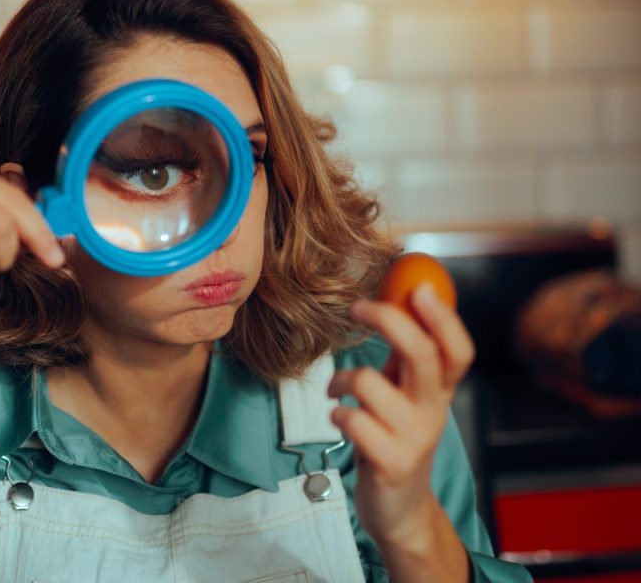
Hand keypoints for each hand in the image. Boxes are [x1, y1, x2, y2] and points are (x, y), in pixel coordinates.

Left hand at [327, 284, 474, 555]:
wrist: (399, 508)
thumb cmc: (395, 435)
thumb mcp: (407, 393)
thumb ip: (405, 354)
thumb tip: (394, 296)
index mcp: (440, 390)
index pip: (458, 349)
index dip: (444, 317)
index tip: (418, 286)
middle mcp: (433, 410)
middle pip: (422, 354)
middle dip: (387, 320)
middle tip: (357, 307)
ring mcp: (414, 439)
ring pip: (370, 383)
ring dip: (341, 379)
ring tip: (336, 390)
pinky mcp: (391, 463)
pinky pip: (352, 419)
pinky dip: (337, 413)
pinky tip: (340, 420)